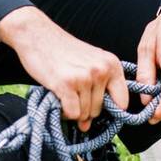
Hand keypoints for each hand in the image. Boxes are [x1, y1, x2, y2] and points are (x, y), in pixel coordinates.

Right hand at [0, 7, 128, 131]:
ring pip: (84, 114)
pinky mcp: (67, 84)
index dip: (111, 110)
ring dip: (72, 110)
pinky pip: (72, 113)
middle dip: (85, 109)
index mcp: (112, 64)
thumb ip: (96, 91)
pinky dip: (64, 112)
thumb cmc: (63, 51)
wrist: (37, 34)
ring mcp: (85, 77)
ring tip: (64, 92)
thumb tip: (87, 125)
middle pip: (99, 110)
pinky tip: (58, 98)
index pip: (123, 101)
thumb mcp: (89, 62)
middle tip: (72, 94)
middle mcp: (101, 70)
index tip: (96, 107)